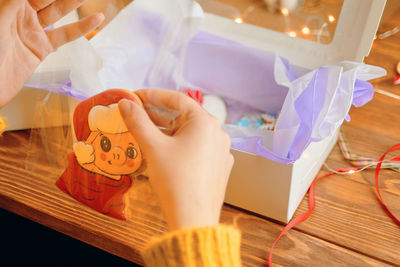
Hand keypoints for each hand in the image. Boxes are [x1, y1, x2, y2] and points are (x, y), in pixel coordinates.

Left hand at [0, 0, 103, 107]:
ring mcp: (33, 31)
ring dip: (74, 3)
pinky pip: (65, 35)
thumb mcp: (0, 21)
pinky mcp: (42, 48)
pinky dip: (82, 27)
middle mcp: (21, 14)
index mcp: (9, 4)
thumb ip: (13, 3)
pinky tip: (96, 20)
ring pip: (59, 12)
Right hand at [119, 89, 233, 230]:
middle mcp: (218, 132)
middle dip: (158, 115)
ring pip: (190, 133)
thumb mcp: (153, 147)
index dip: (152, 95)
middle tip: (136, 114)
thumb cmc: (175, 180)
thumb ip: (138, 122)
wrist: (193, 218)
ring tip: (146, 132)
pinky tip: (165, 152)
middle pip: (184, 116)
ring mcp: (220, 150)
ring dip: (168, 131)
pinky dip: (180, 145)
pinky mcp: (218, 165)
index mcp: (205, 122)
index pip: (176, 99)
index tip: (134, 97)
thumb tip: (125, 104)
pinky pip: (197, 148)